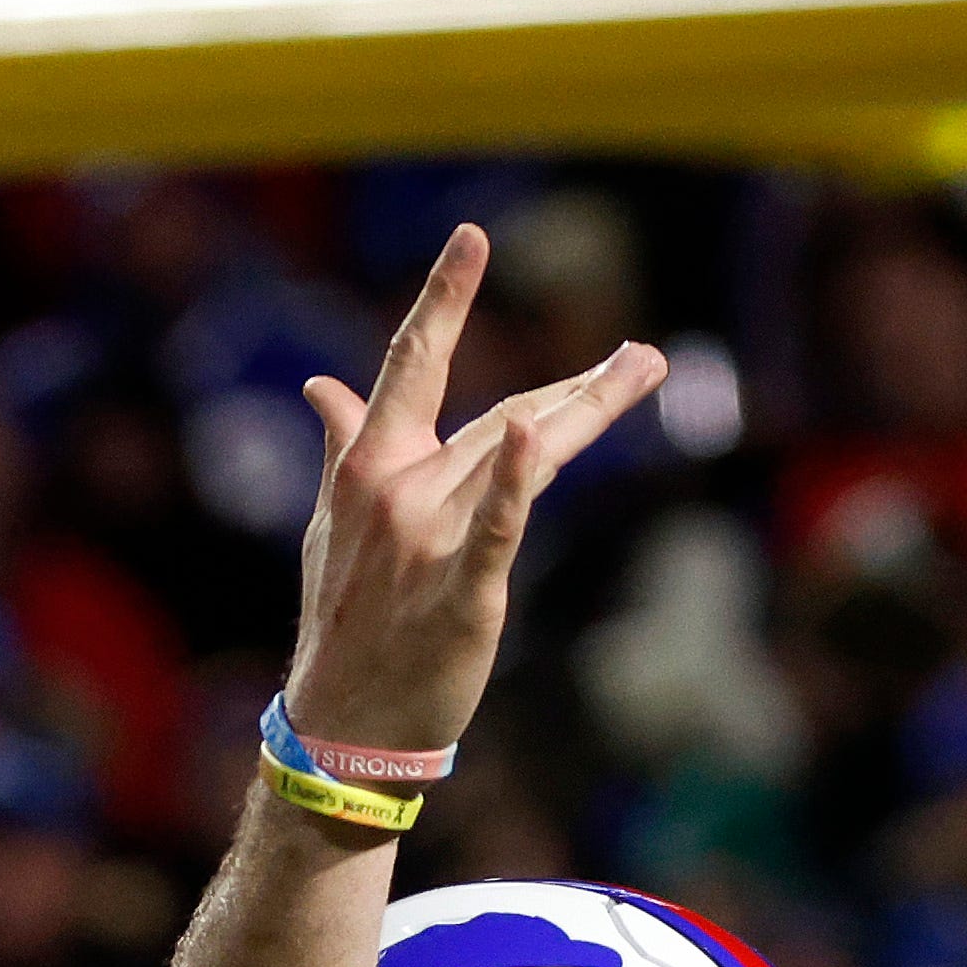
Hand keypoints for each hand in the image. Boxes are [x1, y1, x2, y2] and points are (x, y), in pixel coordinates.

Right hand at [284, 225, 664, 763]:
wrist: (342, 728)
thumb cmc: (341, 625)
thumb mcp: (333, 528)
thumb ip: (342, 449)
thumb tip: (320, 387)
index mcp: (369, 466)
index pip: (412, 362)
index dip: (444, 297)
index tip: (473, 238)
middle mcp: (399, 489)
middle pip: (506, 411)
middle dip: (578, 383)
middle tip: (644, 355)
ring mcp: (430, 540)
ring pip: (521, 453)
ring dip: (589, 409)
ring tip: (645, 369)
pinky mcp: (464, 593)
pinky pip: (496, 526)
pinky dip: (511, 480)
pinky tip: (531, 436)